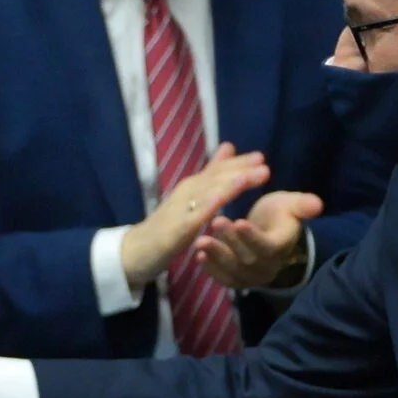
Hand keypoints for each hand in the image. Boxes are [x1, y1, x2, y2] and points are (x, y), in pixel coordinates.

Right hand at [119, 145, 270, 289]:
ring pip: (207, 193)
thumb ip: (210, 174)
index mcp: (192, 187)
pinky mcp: (176, 229)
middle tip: (262, 162)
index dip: (238, 163)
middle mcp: (187, 193)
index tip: (260, 157)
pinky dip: (207, 206)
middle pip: (215, 178)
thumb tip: (229, 148)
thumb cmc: (166, 225)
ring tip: (248, 177)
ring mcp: (181, 210)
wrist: (135, 250)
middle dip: (239, 170)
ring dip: (229, 184)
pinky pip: (194, 216)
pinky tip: (220, 200)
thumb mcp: (191, 197)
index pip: (217, 170)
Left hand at [192, 190, 324, 290]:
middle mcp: (268, 266)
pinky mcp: (239, 280)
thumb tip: (318, 204)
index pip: (267, 246)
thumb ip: (302, 205)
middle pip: (248, 258)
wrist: (270, 233)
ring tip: (201, 241)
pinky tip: (199, 256)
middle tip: (216, 223)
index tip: (239, 222)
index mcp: (281, 246)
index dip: (253, 237)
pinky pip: (225, 279)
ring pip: (234, 270)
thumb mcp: (290, 205)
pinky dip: (212, 269)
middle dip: (230, 241)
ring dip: (217, 256)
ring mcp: (253, 276)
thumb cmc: (279, 214)